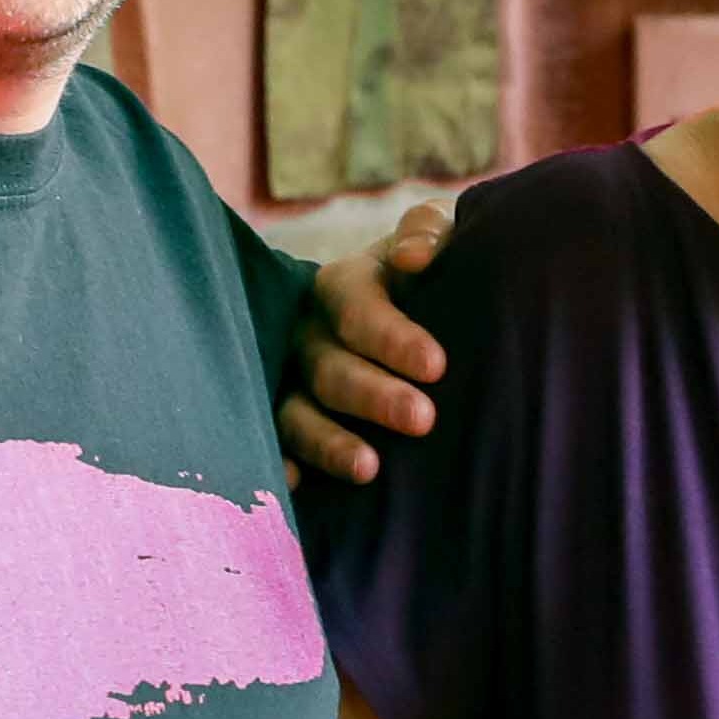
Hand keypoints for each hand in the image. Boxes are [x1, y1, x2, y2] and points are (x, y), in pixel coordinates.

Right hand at [278, 202, 453, 484]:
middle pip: (329, 368)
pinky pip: (278, 448)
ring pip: (296, 414)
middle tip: (423, 419)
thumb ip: (430, 231)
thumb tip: (414, 258)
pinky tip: (297, 486)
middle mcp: (309, 335)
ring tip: (369, 469)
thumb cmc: (435, 274)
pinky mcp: (291, 426)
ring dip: (328, 442)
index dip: (392, 337)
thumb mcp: (441, 238)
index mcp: (344, 286)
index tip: (436, 365)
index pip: (357, 309)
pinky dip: (282, 467)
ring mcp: (293, 384)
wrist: (424, 314)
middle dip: (373, 395)